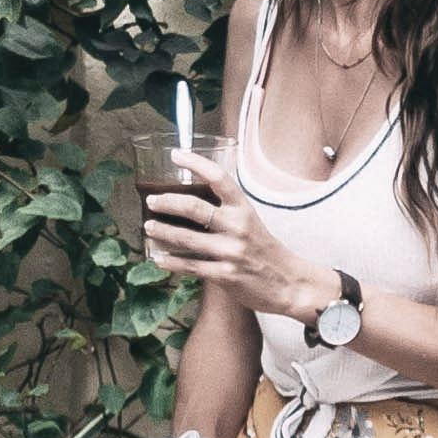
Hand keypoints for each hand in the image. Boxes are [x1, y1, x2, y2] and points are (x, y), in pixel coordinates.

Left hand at [142, 154, 317, 324]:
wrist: (289, 283)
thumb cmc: (266, 251)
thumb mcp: (251, 223)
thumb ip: (227, 212)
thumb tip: (193, 202)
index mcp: (244, 209)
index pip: (218, 177)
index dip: (195, 163)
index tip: (176, 155)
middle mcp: (238, 227)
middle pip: (195, 208)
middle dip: (167, 202)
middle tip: (151, 201)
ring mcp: (231, 252)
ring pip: (187, 239)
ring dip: (163, 232)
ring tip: (149, 227)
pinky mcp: (225, 274)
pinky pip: (191, 266)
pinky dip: (171, 262)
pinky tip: (158, 258)